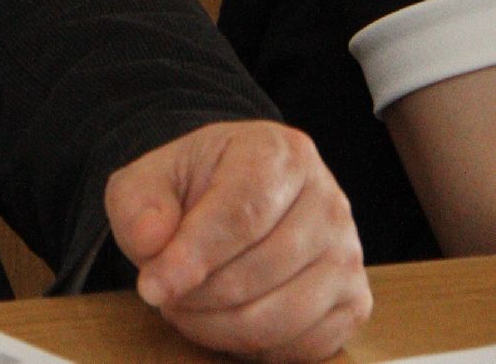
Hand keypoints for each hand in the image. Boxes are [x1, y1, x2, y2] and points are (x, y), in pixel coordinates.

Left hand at [105, 122, 370, 361]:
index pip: (241, 213)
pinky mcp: (355, 302)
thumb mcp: (150, 180)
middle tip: (164, 293)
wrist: (232, 198)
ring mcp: (348, 253)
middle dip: (200, 295)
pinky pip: (305, 347)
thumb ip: (139, 204)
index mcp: (278, 152)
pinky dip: (255, 347)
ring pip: (283, 315)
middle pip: (261, 269)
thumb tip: (149, 239)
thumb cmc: (193, 189)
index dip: (193, 257)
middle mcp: (327, 199)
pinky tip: (226, 320)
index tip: (152, 286)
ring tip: (188, 306)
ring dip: (221, 326)